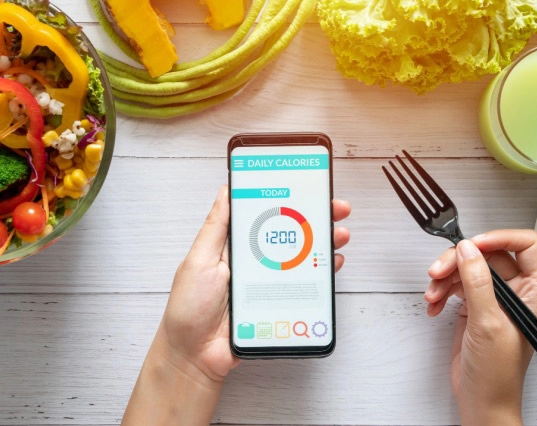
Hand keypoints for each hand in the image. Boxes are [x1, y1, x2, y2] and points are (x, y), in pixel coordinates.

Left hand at [123, 185, 350, 424]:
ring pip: (301, 257)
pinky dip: (321, 273)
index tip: (306, 188)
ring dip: (323, 243)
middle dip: (315, 219)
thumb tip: (227, 191)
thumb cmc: (189, 308)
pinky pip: (304, 285)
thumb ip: (215, 228)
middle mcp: (255, 260)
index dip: (287, 200)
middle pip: (289, 234)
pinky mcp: (278, 302)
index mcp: (235, 245)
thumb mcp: (199, 261)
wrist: (195, 356)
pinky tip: (332, 264)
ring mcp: (268, 282)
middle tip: (336, 208)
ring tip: (339, 234)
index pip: (265, 215)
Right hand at [424, 230, 536, 424]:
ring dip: (444, 279)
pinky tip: (434, 306)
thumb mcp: (487, 322)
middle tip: (438, 271)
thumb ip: (477, 282)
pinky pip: (454, 285)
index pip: (525, 246)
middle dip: (457, 261)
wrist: (480, 397)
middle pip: (486, 255)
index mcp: (532, 291)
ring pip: (465, 268)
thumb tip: (467, 250)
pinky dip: (440, 293)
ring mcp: (491, 298)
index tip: (471, 244)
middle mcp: (514, 291)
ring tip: (433, 295)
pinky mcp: (473, 306)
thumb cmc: (497, 372)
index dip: (499, 238)